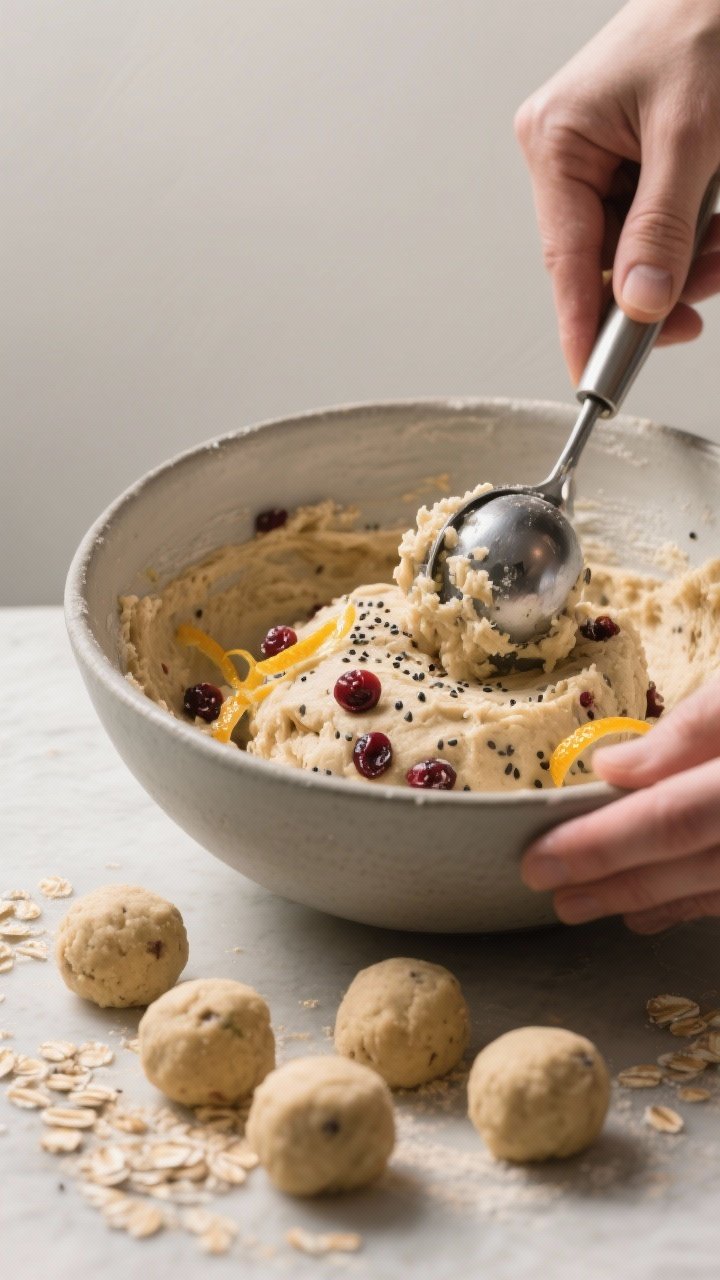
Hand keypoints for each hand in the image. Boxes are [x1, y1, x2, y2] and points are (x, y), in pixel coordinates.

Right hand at [514, 0, 719, 382]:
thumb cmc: (708, 22)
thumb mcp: (693, 137)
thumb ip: (663, 228)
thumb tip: (640, 303)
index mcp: (558, 139)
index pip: (566, 259)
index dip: (583, 325)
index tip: (592, 380)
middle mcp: (568, 152)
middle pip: (603, 261)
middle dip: (660, 284)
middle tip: (700, 302)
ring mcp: (598, 156)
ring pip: (636, 249)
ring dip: (687, 258)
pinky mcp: (632, 158)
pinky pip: (655, 222)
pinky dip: (693, 234)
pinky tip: (716, 221)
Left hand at [520, 676, 719, 932]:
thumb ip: (696, 727)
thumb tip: (616, 769)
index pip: (674, 817)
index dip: (605, 844)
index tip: (540, 857)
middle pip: (692, 864)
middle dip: (615, 882)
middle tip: (551, 892)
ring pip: (716, 888)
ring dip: (649, 900)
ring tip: (587, 904)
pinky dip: (693, 903)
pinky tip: (653, 910)